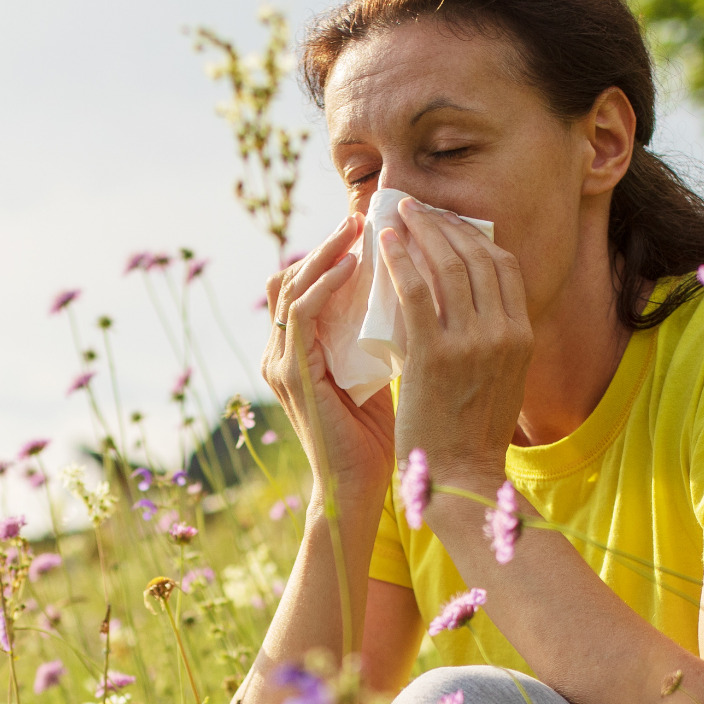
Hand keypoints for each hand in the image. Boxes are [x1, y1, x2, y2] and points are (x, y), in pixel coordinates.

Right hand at [261, 212, 395, 505]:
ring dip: (326, 251)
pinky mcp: (289, 375)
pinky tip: (354, 266)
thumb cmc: (383, 436)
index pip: (306, 284)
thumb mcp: (384, 372)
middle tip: (367, 215)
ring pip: (291, 285)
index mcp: (300, 352)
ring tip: (360, 227)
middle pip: (290, 275)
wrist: (363, 489)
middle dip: (329, 242)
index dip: (333, 252)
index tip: (376, 228)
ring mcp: (280, 363)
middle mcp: (280, 352)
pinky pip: (300, 313)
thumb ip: (386, 335)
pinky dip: (325, 283)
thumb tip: (423, 293)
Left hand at [380, 197, 532, 496]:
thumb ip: (491, 341)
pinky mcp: (433, 355)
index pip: (503, 267)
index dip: (475, 237)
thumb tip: (463, 304)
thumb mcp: (500, 380)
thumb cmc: (471, 434)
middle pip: (477, 257)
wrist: (459, 477)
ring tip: (398, 215)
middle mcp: (503, 333)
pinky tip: (384, 245)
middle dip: (445, 225)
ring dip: (421, 232)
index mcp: (522, 337)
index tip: (449, 224)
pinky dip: (399, 260)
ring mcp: (470, 343)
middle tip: (417, 209)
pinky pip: (414, 292)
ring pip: (447, 266)